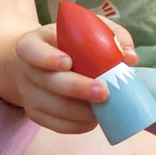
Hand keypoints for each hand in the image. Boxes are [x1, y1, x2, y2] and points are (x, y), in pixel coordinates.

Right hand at [14, 20, 137, 133]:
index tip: (68, 61)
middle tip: (104, 93)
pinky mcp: (36, 114)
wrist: (36, 64)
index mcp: (33, 43)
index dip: (47, 57)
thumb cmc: (67, 44)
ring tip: (105, 108)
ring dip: (81, 112)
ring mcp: (29, 95)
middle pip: (48, 82)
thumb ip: (109, 36)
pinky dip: (78, 125)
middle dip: (77, 89)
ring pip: (54, 108)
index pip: (31, 50)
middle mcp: (26, 70)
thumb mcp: (83, 29)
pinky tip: (94, 119)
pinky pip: (56, 125)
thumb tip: (129, 57)